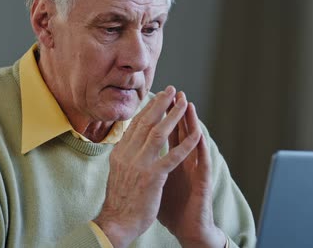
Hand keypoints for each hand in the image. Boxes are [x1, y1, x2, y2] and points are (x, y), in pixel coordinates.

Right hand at [93, 86, 201, 247]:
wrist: (116, 223)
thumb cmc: (119, 200)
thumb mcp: (117, 172)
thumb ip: (125, 156)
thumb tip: (128, 143)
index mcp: (120, 153)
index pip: (135, 125)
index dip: (148, 109)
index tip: (158, 97)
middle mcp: (128, 154)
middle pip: (146, 122)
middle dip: (160, 104)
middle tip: (172, 90)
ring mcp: (140, 165)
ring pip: (159, 133)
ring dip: (174, 116)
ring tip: (184, 103)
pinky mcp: (153, 177)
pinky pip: (173, 156)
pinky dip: (186, 144)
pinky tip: (196, 134)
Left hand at [158, 92, 226, 247]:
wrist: (187, 228)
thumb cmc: (171, 208)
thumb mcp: (153, 183)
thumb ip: (146, 167)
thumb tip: (129, 155)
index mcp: (170, 161)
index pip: (165, 134)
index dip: (160, 117)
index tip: (154, 99)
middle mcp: (184, 162)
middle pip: (179, 131)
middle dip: (174, 111)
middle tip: (172, 91)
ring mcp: (194, 170)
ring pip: (193, 140)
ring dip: (189, 121)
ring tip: (187, 104)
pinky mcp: (203, 181)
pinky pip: (201, 160)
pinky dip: (198, 146)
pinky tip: (198, 134)